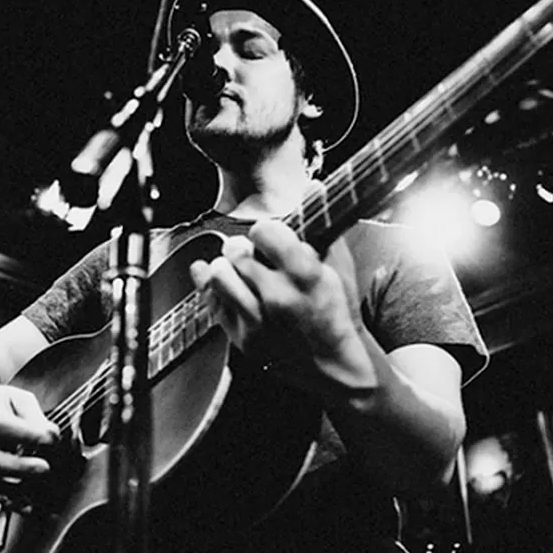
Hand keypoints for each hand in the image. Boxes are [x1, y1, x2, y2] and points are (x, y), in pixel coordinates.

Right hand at [0, 385, 59, 486]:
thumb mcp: (17, 399)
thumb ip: (35, 416)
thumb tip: (51, 434)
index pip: (0, 425)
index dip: (27, 435)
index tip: (50, 439)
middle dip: (18, 467)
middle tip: (44, 467)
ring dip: (13, 486)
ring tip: (38, 482)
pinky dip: (8, 495)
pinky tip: (27, 496)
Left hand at [188, 220, 365, 370]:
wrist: (335, 367)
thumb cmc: (337, 312)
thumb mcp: (339, 268)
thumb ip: (320, 228)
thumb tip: (312, 185)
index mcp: (305, 275)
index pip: (263, 232)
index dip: (264, 232)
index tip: (268, 238)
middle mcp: (278, 298)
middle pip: (236, 252)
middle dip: (242, 249)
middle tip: (250, 255)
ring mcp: (258, 322)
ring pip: (219, 276)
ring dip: (226, 269)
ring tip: (238, 272)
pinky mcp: (243, 342)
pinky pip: (213, 305)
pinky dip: (216, 292)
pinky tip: (227, 287)